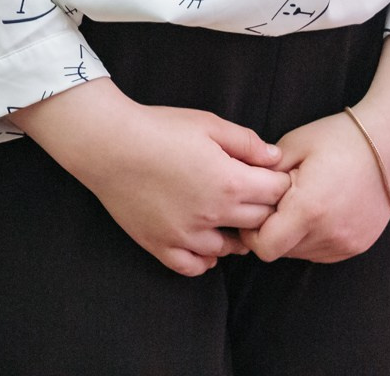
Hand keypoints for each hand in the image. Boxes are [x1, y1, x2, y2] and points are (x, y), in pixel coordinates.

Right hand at [13, 80, 293, 276]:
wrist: (109, 145)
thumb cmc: (159, 128)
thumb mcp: (209, 124)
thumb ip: (247, 143)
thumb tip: (275, 159)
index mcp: (230, 182)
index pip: (277, 194)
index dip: (279, 182)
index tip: (271, 175)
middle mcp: (213, 215)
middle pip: (259, 222)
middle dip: (264, 208)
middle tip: (255, 194)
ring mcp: (186, 235)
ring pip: (230, 249)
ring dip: (237, 234)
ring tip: (229, 215)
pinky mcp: (162, 245)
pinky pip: (194, 266)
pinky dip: (205, 257)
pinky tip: (204, 239)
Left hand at [244, 112, 389, 262]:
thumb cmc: (339, 138)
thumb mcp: (293, 145)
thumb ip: (263, 174)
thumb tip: (241, 191)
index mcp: (309, 209)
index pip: (264, 246)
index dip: (251, 232)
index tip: (254, 208)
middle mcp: (329, 233)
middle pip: (281, 251)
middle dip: (272, 230)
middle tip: (277, 200)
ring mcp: (346, 243)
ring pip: (301, 253)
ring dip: (293, 235)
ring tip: (301, 202)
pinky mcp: (358, 246)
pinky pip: (322, 251)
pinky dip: (313, 236)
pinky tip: (320, 209)